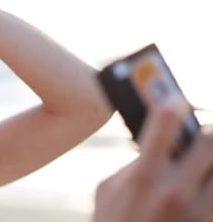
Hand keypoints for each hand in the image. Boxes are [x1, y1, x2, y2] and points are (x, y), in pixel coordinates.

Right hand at [94, 97, 212, 221]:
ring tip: (198, 168)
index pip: (164, 123)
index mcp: (142, 178)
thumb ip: (131, 164)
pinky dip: (208, 187)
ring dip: (209, 164)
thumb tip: (157, 144)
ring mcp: (198, 212)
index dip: (172, 104)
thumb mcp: (108, 191)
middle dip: (204, 135)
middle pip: (210, 141)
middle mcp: (174, 193)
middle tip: (198, 138)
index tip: (175, 99)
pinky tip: (198, 189)